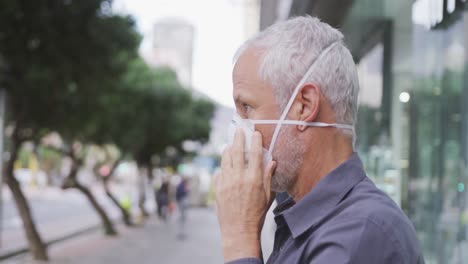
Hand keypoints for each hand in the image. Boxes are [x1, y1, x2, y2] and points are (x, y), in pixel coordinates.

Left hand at [215, 129, 276, 261]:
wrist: (239, 231)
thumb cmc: (257, 215)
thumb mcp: (268, 196)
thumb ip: (268, 177)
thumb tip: (272, 162)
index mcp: (254, 179)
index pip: (255, 154)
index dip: (255, 141)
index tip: (255, 133)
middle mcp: (239, 177)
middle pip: (238, 151)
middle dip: (238, 138)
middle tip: (238, 130)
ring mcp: (227, 182)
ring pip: (226, 159)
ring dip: (228, 149)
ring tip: (229, 143)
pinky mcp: (218, 188)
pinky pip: (219, 171)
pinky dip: (222, 166)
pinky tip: (224, 164)